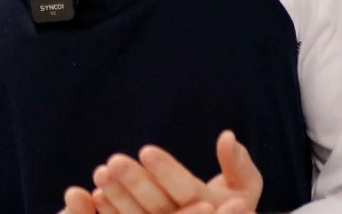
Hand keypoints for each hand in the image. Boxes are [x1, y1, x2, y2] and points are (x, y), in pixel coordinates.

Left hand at [58, 130, 262, 213]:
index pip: (188, 191)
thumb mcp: (245, 187)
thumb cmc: (233, 204)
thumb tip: (227, 136)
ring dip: (119, 198)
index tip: (146, 150)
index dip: (167, 172)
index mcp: (212, 211)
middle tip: (113, 160)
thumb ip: (239, 164)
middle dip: (136, 184)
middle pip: (160, 207)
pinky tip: (96, 194)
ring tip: (101, 172)